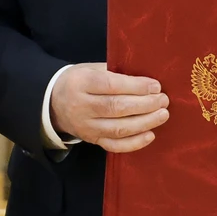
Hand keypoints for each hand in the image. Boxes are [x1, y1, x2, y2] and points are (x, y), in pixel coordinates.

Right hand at [49, 62, 168, 152]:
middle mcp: (81, 106)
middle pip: (116, 108)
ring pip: (118, 129)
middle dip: (145, 105)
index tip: (155, 86)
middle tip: (163, 100)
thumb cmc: (79, 81)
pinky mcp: (91, 140)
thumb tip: (146, 80)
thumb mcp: (90, 69)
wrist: (53, 103)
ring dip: (144, 123)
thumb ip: (114, 73)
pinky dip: (134, 143)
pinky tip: (150, 134)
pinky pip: (114, 146)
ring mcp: (86, 126)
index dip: (135, 86)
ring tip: (162, 114)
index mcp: (80, 83)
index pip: (110, 85)